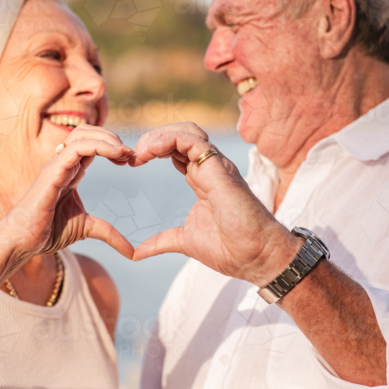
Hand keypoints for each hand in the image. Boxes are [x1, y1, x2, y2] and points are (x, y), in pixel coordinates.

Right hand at [0, 125, 135, 276]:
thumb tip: (132, 252)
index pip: (92, 145)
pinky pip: (74, 148)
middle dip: (110, 136)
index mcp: (71, 171)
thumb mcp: (87, 229)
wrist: (22, 241)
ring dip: (107, 138)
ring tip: (124, 152)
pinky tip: (115, 154)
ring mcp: (57, 166)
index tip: (130, 159)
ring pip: (81, 134)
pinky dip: (98, 145)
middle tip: (129, 154)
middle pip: (87, 132)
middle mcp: (63, 164)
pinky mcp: (52, 173)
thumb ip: (109, 234)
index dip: (113, 146)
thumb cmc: (47, 232)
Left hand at [129, 123, 298, 285]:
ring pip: (186, 130)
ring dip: (158, 135)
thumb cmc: (231, 249)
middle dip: (152, 139)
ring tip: (139, 152)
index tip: (131, 163)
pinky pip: (192, 140)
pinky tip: (149, 152)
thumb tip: (137, 253)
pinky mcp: (219, 169)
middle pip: (179, 135)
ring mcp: (216, 166)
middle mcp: (210, 168)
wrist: (257, 257)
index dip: (152, 150)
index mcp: (202, 180)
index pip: (176, 150)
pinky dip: (167, 139)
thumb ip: (161, 242)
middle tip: (131, 156)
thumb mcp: (185, 241)